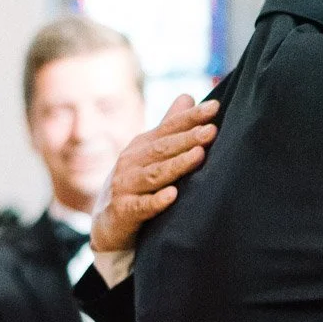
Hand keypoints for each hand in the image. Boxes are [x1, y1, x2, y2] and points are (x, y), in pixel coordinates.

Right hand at [92, 95, 218, 252]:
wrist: (106, 225)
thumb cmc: (136, 185)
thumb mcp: (149, 154)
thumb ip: (169, 128)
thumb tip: (188, 96)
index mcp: (141, 146)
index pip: (169, 127)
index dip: (191, 117)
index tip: (215, 107)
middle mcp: (131, 162)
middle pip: (162, 148)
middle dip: (188, 139)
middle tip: (212, 131)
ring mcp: (125, 187)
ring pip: (154, 175)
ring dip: (177, 165)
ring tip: (199, 156)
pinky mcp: (123, 212)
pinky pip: (141, 206)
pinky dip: (156, 201)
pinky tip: (172, 196)